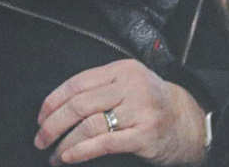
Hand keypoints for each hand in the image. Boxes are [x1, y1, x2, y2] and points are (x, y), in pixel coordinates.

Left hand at [35, 60, 207, 165]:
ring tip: (53, 154)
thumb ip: (101, 87)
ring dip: (65, 142)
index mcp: (121, 69)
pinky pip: (105, 143)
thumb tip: (60, 105)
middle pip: (80, 103)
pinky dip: (81, 151)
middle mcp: (130, 86)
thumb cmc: (151, 103)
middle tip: (40, 137)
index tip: (41, 116)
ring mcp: (139, 110)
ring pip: (90, 124)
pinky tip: (68, 158)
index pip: (78, 82)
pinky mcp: (144, 135)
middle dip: (53, 123)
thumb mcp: (129, 83)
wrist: (189, 122)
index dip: (54, 100)